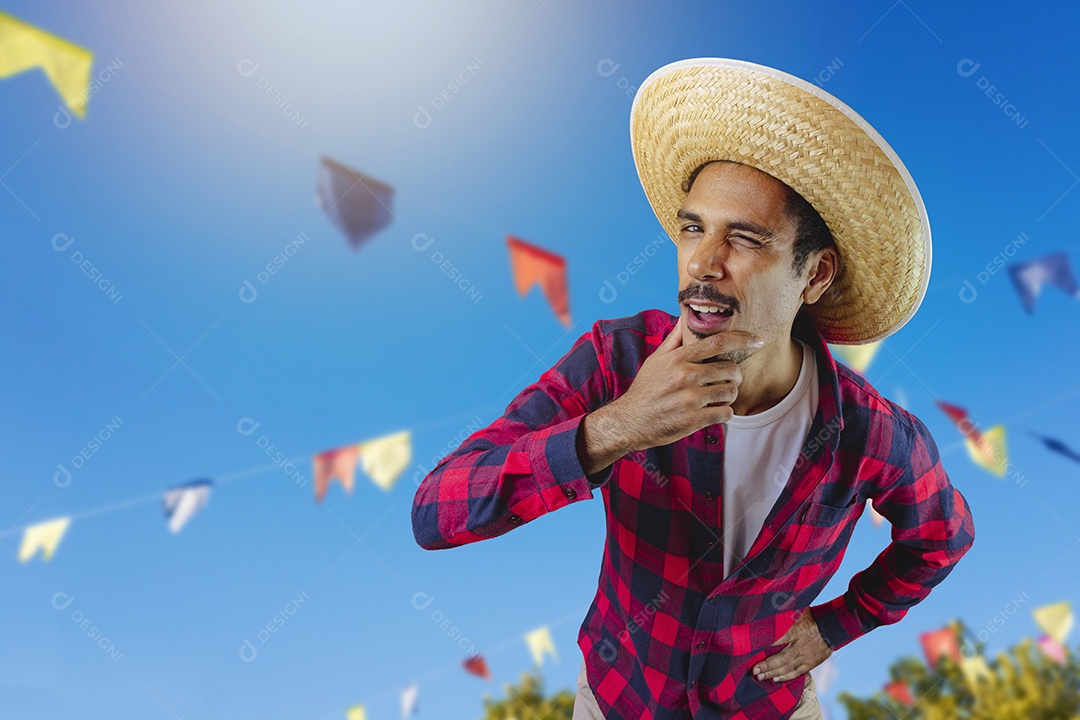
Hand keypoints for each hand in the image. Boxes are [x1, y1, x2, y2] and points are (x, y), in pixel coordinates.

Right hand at [608, 315, 764, 451]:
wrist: (629, 421)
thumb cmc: (645, 389)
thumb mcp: (656, 360)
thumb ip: (674, 339)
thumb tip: (685, 317)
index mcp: (678, 358)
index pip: (718, 342)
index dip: (742, 339)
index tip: (757, 340)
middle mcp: (685, 376)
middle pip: (730, 369)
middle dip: (734, 375)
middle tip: (727, 380)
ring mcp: (689, 399)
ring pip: (731, 392)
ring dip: (729, 395)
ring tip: (717, 397)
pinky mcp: (693, 420)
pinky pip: (725, 413)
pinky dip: (724, 413)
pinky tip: (713, 411)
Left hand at [752, 610, 831, 682]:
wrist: (833, 628)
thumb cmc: (812, 617)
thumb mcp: (799, 611)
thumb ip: (786, 610)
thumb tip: (770, 603)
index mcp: (796, 630)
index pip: (779, 638)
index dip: (766, 644)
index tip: (753, 647)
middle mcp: (800, 645)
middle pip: (782, 658)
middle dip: (767, 665)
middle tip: (754, 670)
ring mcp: (806, 656)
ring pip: (788, 667)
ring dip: (773, 673)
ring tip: (760, 676)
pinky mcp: (811, 663)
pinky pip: (797, 672)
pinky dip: (786, 676)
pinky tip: (775, 679)